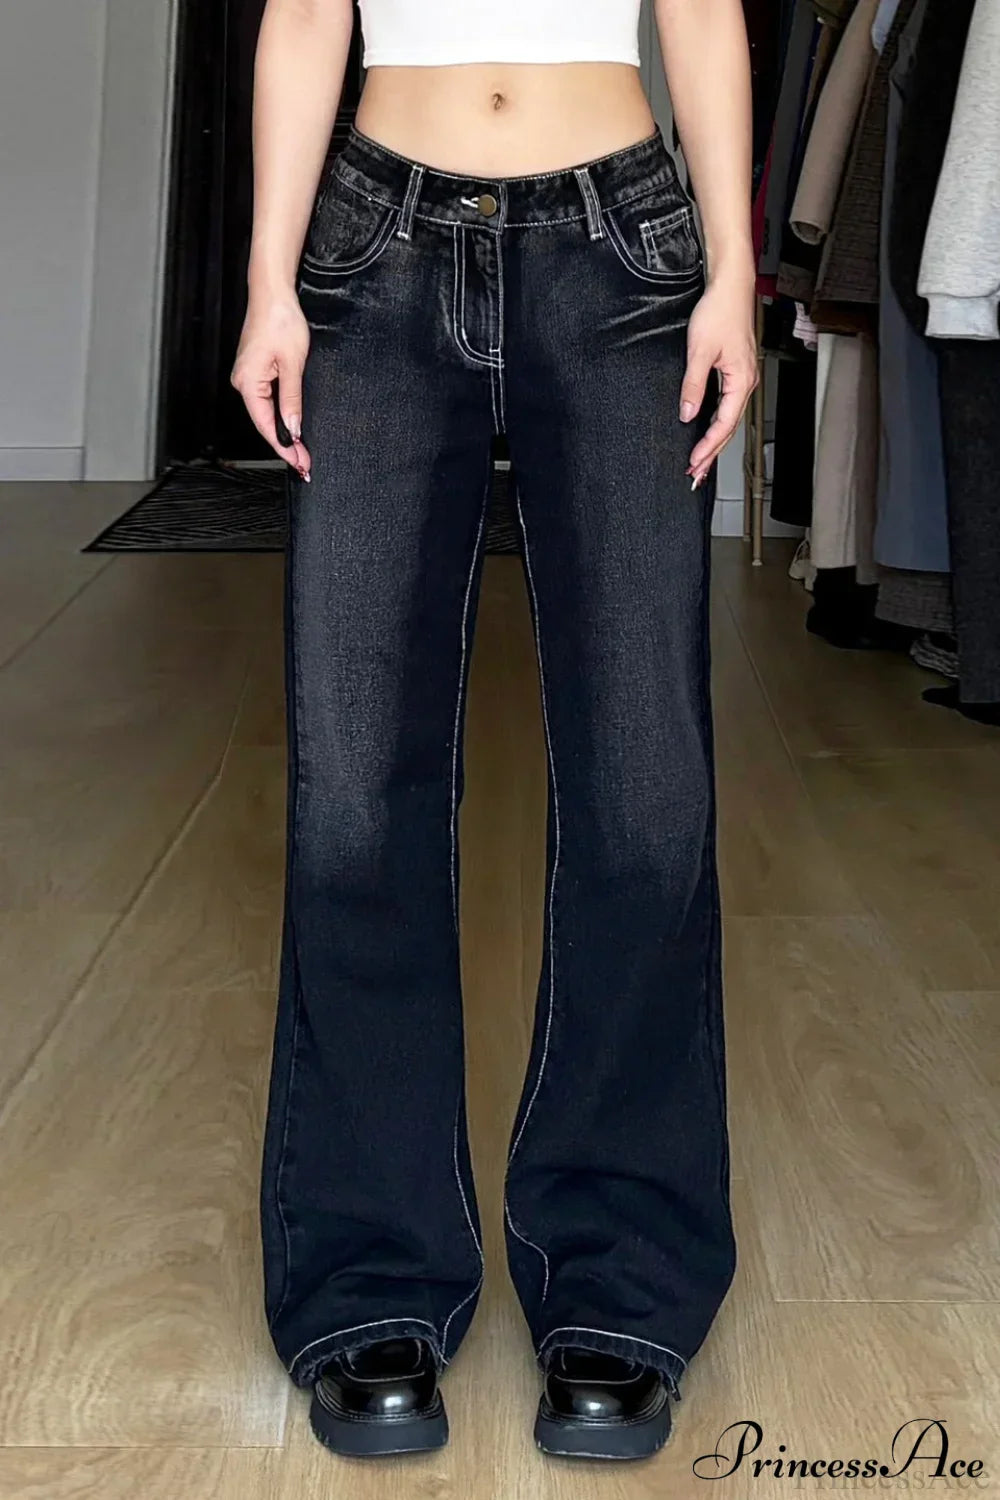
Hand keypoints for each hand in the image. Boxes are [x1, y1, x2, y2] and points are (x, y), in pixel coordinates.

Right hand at [231, 290, 311, 479]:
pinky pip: (267, 401)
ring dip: (284, 433)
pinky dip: (280, 417)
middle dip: (286, 446)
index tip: (300, 464)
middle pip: (265, 423)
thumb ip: (292, 399)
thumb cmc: (280, 321)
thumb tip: (293, 429)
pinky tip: (292, 429)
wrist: (272, 294)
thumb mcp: (293, 364)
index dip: (284, 448)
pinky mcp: (255, 371)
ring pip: (266, 414)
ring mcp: (248, 377)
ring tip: (301, 453)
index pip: (267, 426)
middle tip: (305, 465)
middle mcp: (243, 382)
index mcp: (248, 382)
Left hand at [679, 268, 757, 487]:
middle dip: (712, 454)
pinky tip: (707, 433)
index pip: (723, 424)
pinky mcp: (736, 373)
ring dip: (714, 442)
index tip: (694, 463)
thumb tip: (687, 414)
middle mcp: (745, 383)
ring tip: (701, 462)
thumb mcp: (699, 351)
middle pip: (729, 428)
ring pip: (728, 420)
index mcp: (741, 381)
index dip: (708, 447)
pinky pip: (727, 407)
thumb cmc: (719, 311)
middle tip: (696, 475)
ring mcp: (742, 379)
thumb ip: (693, 385)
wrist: (730, 287)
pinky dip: (716, 425)